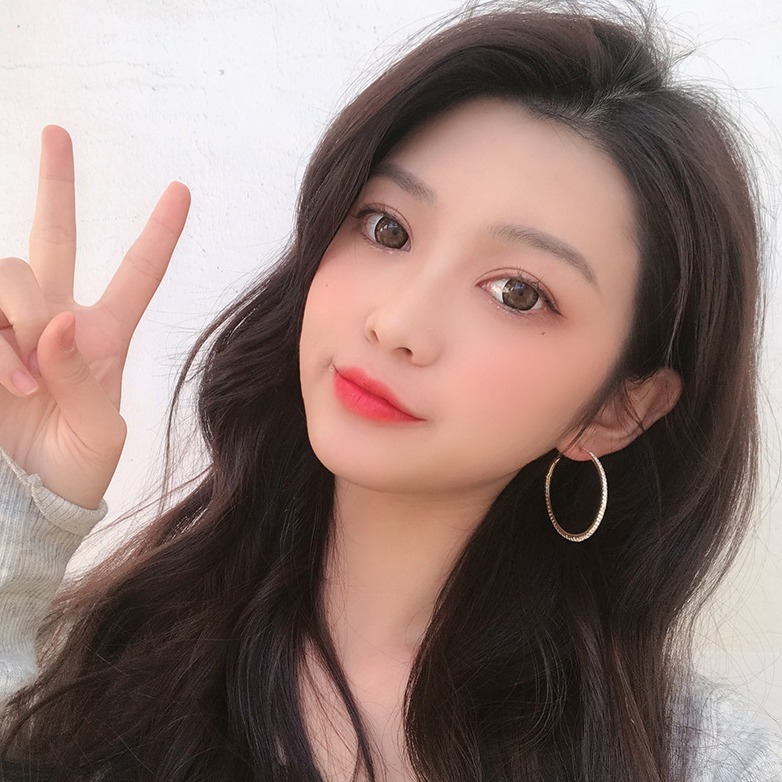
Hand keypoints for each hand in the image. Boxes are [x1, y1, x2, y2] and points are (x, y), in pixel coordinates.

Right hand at [0, 126, 189, 508]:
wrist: (36, 493)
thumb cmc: (79, 463)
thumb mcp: (99, 430)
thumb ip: (82, 377)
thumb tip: (54, 325)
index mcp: (106, 335)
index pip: (138, 274)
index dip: (159, 233)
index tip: (181, 189)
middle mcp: (57, 318)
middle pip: (55, 236)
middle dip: (55, 183)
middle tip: (56, 131)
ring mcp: (13, 326)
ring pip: (9, 274)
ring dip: (15, 324)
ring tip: (24, 385)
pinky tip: (7, 382)